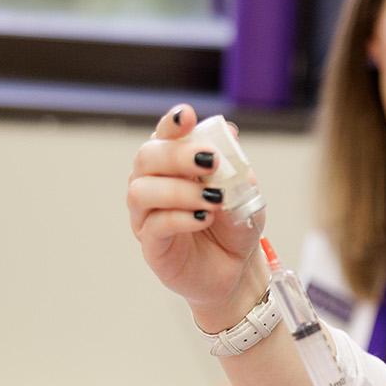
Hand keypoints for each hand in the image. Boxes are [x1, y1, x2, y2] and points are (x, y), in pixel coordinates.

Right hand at [125, 104, 267, 325]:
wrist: (238, 268)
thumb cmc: (234, 224)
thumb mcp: (244, 191)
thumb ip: (234, 165)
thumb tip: (229, 133)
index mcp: (173, 165)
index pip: (163, 135)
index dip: (172, 123)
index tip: (187, 116)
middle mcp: (152, 184)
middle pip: (146, 157)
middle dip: (177, 154)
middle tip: (210, 161)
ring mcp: (147, 216)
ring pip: (141, 191)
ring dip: (179, 190)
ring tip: (212, 200)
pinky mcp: (152, 246)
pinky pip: (154, 226)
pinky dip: (180, 218)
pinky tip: (203, 218)